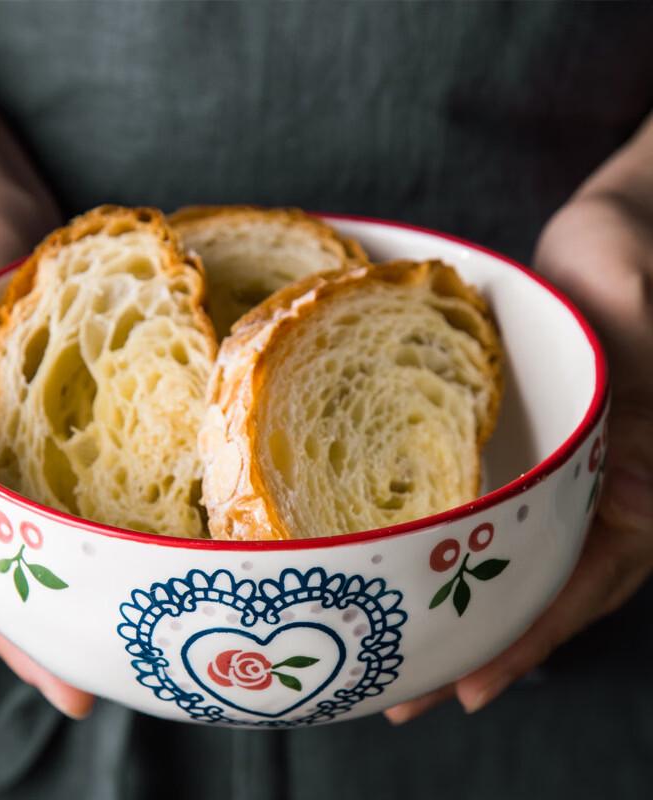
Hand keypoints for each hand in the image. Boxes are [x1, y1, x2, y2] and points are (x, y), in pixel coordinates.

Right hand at [0, 207, 94, 718]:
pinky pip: (76, 488)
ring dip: (86, 583)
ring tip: (142, 631)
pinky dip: (103, 520)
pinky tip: (144, 543)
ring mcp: (15, 461)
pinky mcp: (53, 433)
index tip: (70, 685)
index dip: (14, 635)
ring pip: (47, 539)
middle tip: (116, 678)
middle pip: (14, 572)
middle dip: (57, 630)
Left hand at [385, 192, 652, 722]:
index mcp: (641, 481)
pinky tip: (414, 573)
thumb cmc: (636, 262)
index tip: (466, 687)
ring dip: (459, 610)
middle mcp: (602, 492)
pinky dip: (460, 551)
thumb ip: (650, 408)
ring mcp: (563, 476)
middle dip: (474, 646)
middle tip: (402, 697)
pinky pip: (497, 513)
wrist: (613, 233)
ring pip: (513, 561)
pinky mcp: (529, 452)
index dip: (528, 637)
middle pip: (540, 590)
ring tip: (394, 657)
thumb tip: (643, 506)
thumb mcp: (642, 319)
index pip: (585, 581)